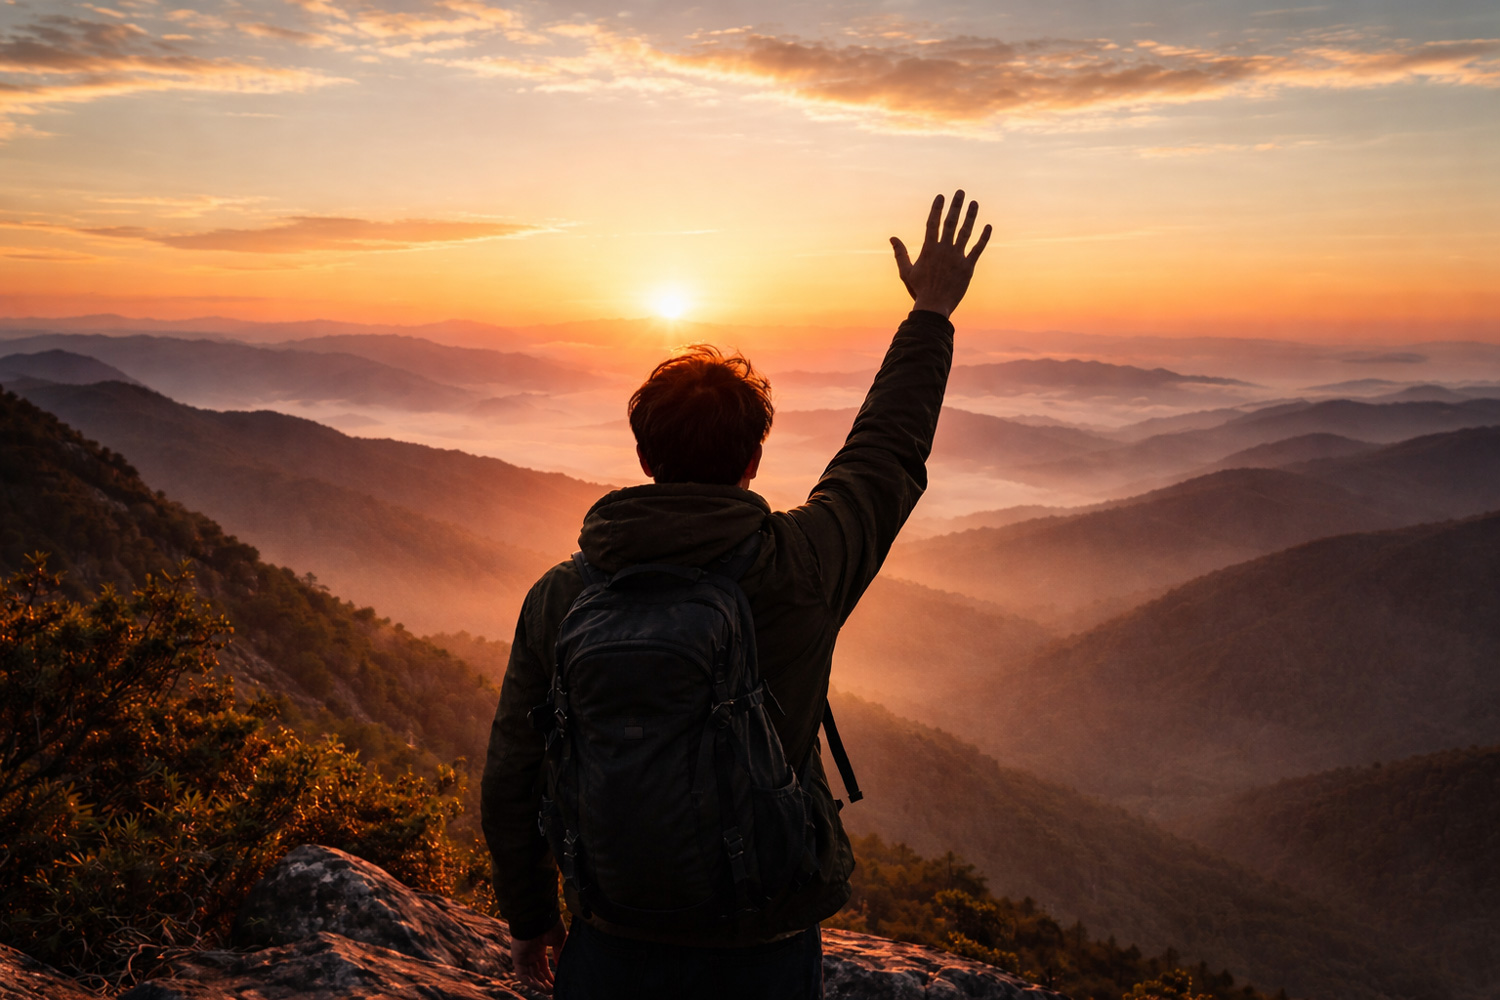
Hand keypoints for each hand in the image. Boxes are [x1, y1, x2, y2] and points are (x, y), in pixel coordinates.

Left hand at [511, 918, 567, 992]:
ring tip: (550, 991)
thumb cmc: (550, 924)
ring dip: (539, 985)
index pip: (543, 966)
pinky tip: (540, 987)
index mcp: (539, 947)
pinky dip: (530, 982)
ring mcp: (523, 956)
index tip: (558, 983)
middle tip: (554, 990)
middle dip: (545, 983)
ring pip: (529, 976)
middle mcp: (530, 953)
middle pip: (537, 973)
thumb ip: (559, 954)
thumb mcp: (559, 940)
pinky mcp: (517, 958)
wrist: (539, 915)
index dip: (550, 976)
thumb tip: (562, 966)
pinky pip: (522, 975)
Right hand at [890, 190, 991, 318]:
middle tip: (960, 192)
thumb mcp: (906, 272)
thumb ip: (900, 254)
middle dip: (955, 206)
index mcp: (929, 249)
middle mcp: (944, 250)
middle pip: (950, 223)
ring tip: (974, 203)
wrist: (934, 307)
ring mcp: (957, 257)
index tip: (941, 196)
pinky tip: (988, 226)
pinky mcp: (968, 267)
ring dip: (970, 216)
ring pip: (965, 232)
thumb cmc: (919, 290)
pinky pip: (978, 249)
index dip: (936, 208)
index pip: (933, 223)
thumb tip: (892, 238)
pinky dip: (984, 238)